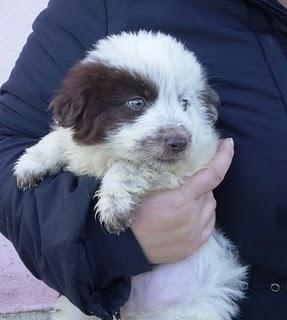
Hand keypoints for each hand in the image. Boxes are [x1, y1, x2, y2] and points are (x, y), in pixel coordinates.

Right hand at [131, 138, 233, 263]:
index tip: (228, 144)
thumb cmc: (132, 212)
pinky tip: (190, 215)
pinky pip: (209, 224)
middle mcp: (193, 217)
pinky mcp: (194, 245)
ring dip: (202, 199)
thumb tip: (182, 161)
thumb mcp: (145, 185)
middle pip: (210, 191)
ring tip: (184, 200)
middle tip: (185, 182)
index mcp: (181, 200)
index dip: (224, 157)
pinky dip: (204, 215)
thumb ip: (167, 174)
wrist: (126, 245)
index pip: (212, 175)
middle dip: (201, 183)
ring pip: (211, 207)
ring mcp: (195, 233)